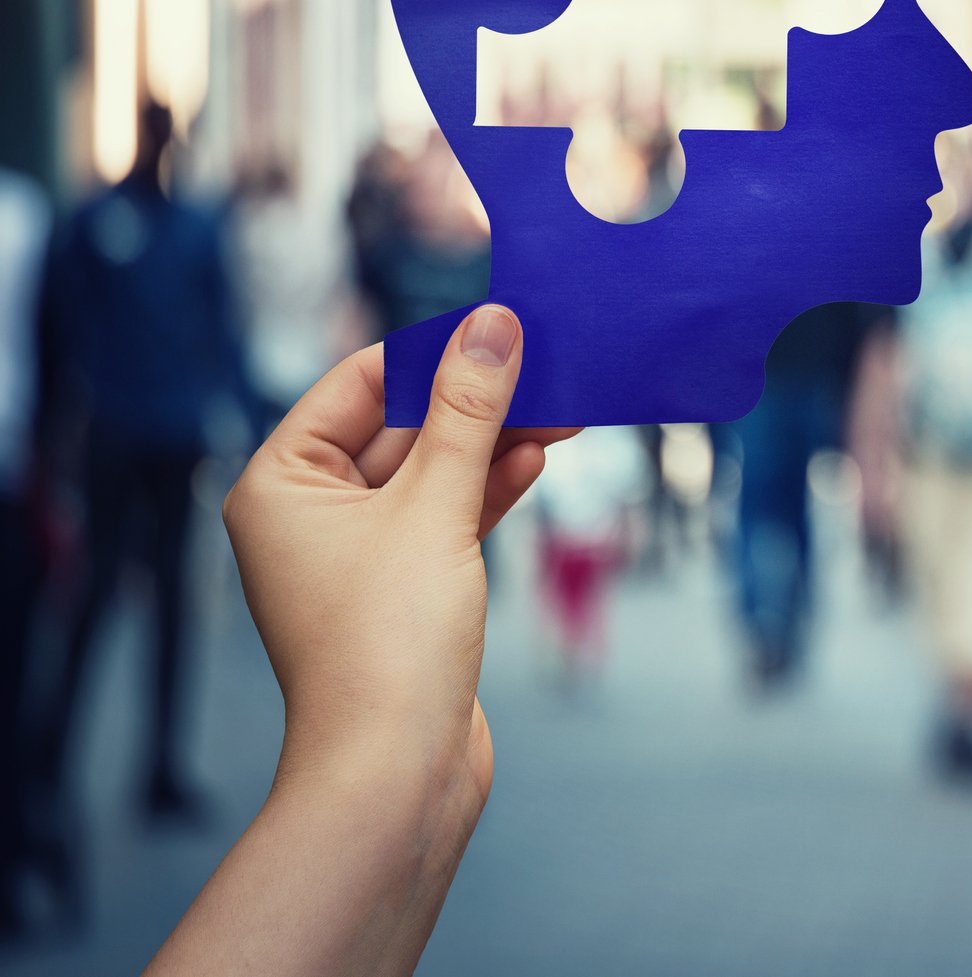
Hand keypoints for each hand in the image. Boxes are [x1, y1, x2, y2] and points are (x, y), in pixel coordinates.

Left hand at [152, 306, 572, 976]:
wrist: (396, 774)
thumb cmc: (388, 643)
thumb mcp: (435, 507)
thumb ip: (469, 411)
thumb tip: (494, 323)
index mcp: (280, 482)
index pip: (361, 382)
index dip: (436, 352)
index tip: (506, 324)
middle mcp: (308, 513)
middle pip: (403, 424)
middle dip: (478, 398)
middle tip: (551, 365)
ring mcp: (357, 554)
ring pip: (433, 470)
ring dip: (495, 440)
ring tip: (565, 410)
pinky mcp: (404, 589)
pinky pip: (448, 515)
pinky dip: (489, 488)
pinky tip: (537, 460)